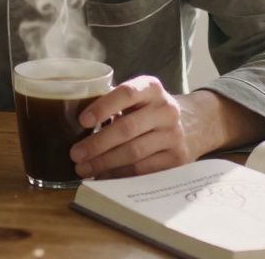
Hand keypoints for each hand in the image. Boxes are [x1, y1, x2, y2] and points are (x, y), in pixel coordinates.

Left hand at [69, 78, 264, 179]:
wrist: (194, 124)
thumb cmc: (150, 110)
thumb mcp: (138, 97)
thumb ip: (112, 102)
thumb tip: (71, 116)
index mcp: (152, 89)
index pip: (126, 94)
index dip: (103, 107)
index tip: (82, 121)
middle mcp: (166, 110)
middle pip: (127, 129)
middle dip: (97, 144)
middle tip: (75, 154)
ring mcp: (173, 135)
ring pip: (134, 153)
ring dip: (104, 163)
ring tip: (83, 168)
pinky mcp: (176, 159)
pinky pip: (143, 170)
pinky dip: (119, 175)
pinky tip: (103, 176)